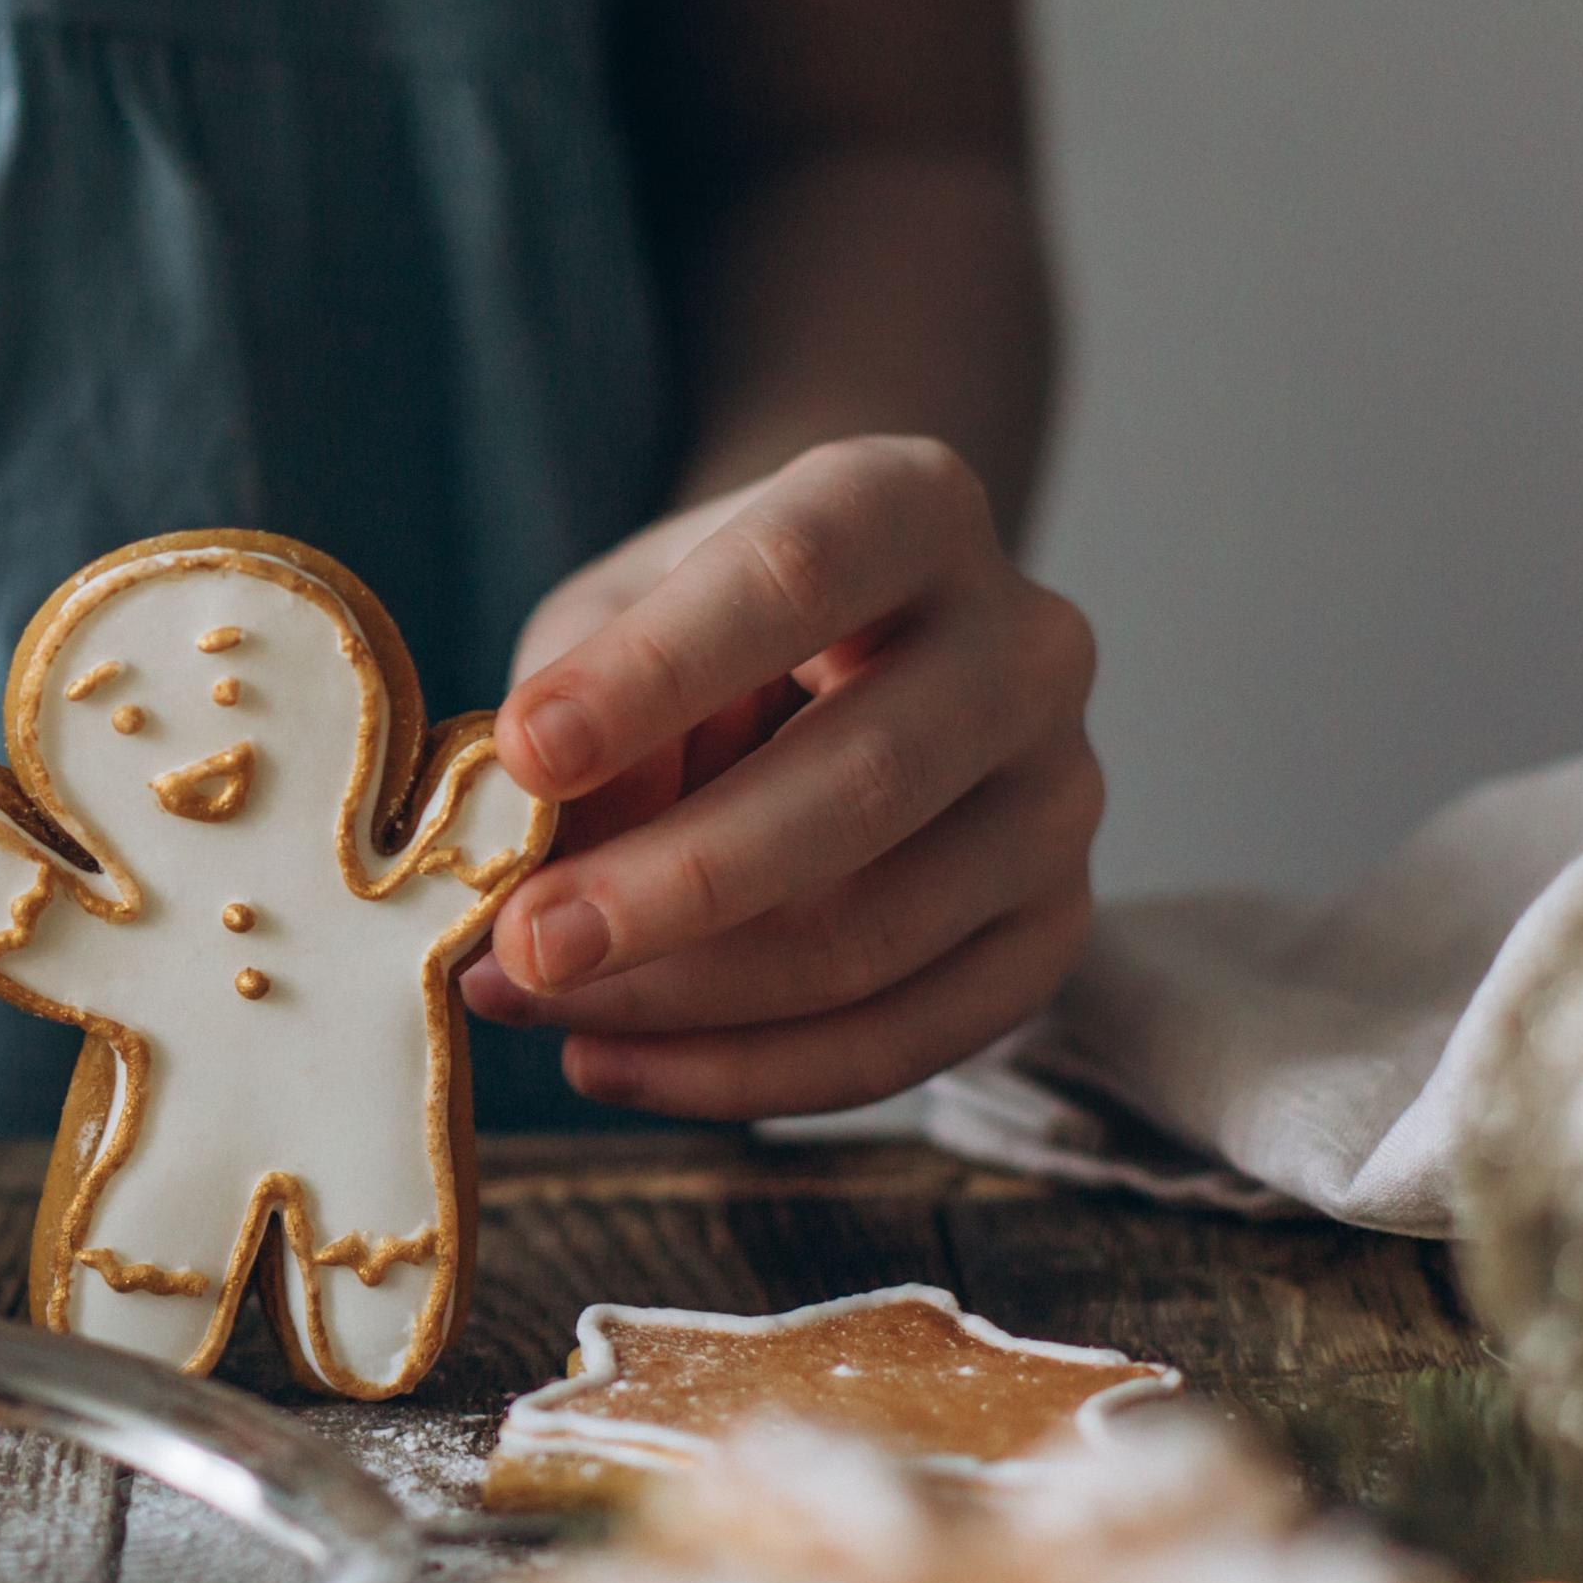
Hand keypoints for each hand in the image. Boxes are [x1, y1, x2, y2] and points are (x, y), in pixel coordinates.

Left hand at [465, 437, 1100, 1117]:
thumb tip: (539, 852)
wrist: (844, 658)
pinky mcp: (1050, 930)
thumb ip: (579, 705)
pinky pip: (904, 1041)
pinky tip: (608, 1060)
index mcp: (911, 509)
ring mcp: (1059, 797)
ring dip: (680, 999)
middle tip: (524, 946)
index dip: (658, 672)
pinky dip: (740, 1074)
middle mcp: (1025, 646)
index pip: (799, 575)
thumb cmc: (700, 634)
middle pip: (864, 780)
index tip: (528, 750)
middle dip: (674, 884)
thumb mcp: (614, 618)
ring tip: (526, 998)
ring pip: (878, 936)